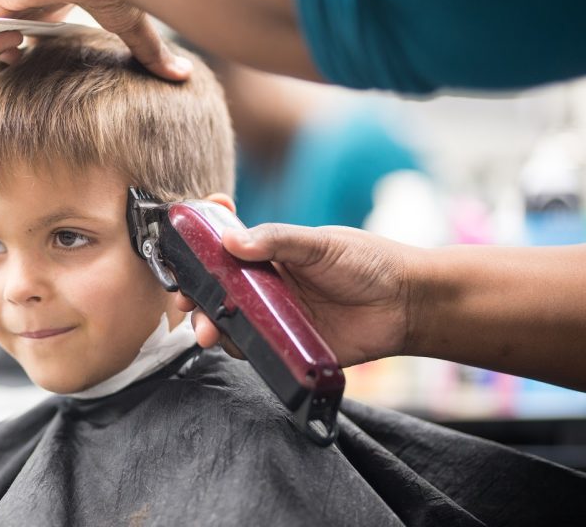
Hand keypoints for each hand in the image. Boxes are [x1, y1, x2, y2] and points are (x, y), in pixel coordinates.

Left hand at [0, 0, 191, 79]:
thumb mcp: (126, 23)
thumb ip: (147, 52)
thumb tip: (184, 76)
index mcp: (35, 3)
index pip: (7, 34)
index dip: (8, 56)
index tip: (23, 71)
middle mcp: (11, 0)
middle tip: (16, 71)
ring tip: (23, 46)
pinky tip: (17, 37)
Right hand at [175, 224, 417, 367]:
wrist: (407, 305)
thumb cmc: (368, 263)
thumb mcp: (320, 243)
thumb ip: (277, 239)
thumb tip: (231, 240)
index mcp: (270, 252)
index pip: (224, 248)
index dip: (198, 249)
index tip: (181, 249)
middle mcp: (266, 284)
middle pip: (216, 289)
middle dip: (194, 294)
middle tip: (184, 300)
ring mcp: (275, 316)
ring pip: (229, 320)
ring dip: (209, 324)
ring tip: (207, 331)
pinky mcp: (287, 346)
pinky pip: (253, 350)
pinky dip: (238, 349)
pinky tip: (235, 346)